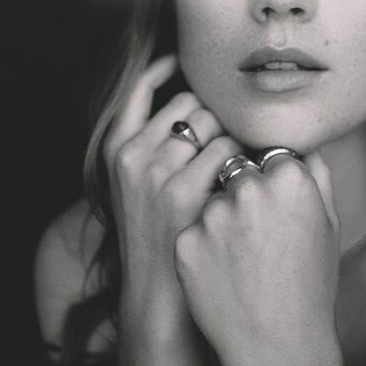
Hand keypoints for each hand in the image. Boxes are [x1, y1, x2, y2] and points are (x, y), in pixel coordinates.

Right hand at [103, 55, 241, 330]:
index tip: (197, 68)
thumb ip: (155, 148)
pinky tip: (249, 181)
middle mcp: (132, 154)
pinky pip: (228, 151)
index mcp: (116, 149)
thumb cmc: (160, 240)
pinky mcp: (183, 192)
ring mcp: (155, 172)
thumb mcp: (138, 189)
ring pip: (213, 123)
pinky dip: (244, 161)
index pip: (141, 88)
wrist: (159, 297)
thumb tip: (193, 109)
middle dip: (219, 115)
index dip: (171, 70)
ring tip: (245, 164)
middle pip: (191, 103)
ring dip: (236, 138)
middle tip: (236, 139)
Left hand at [174, 152, 342, 365]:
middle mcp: (248, 187)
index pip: (267, 151)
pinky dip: (202, 245)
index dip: (270, 175)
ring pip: (209, 197)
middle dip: (240, 189)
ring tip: (240, 258)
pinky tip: (222, 273)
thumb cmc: (310, 286)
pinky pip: (192, 228)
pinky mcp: (185, 240)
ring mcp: (212, 214)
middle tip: (255, 233)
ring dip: (219, 216)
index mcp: (289, 177)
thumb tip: (300, 142)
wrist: (278, 346)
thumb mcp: (328, 224)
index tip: (274, 201)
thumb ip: (315, 173)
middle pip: (234, 167)